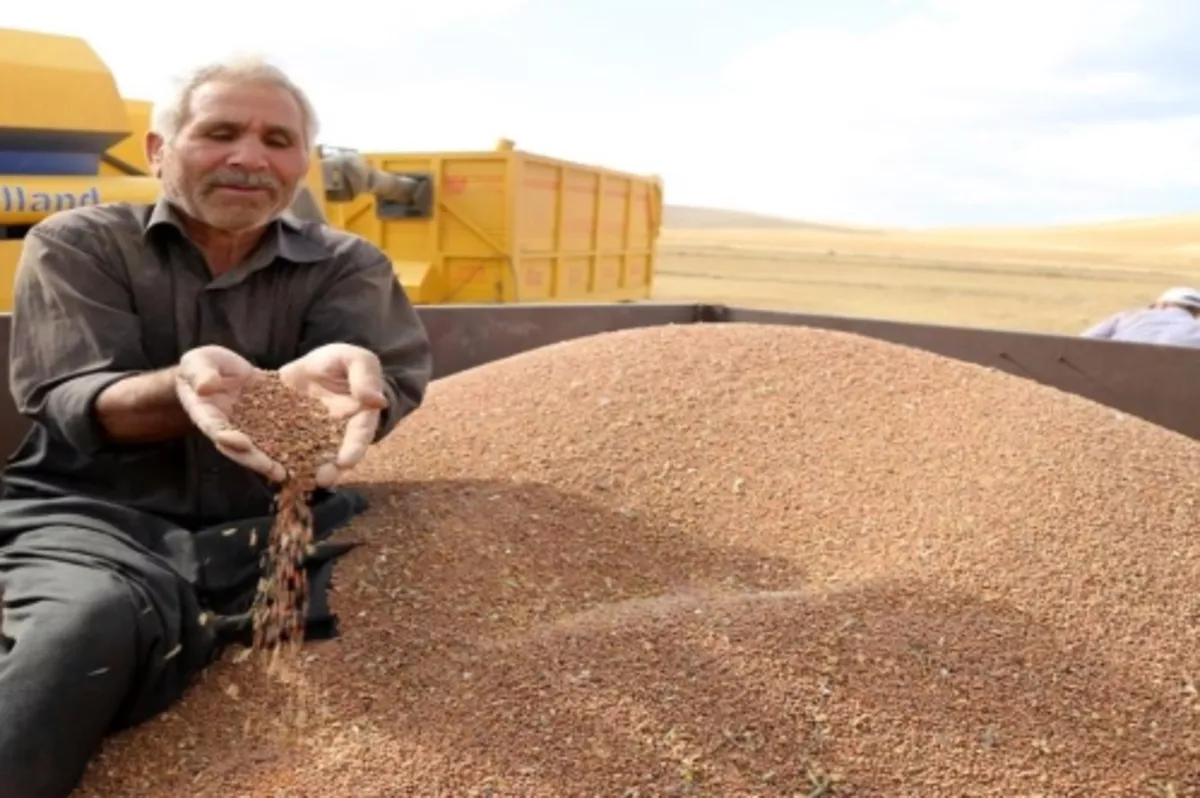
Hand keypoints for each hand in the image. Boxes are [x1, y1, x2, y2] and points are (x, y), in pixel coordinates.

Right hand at [175, 345, 286, 482]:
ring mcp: (249, 426)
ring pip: (261, 446)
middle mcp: (229, 427)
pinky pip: (278, 431)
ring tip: (289, 473)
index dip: (227, 437)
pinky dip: (290, 442)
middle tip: (274, 470)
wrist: (219, 370)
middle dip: (256, 459)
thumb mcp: (196, 363)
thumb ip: (200, 373)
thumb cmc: (201, 366)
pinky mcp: (267, 418)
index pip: (216, 428)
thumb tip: (204, 386)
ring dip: (274, 460)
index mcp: (207, 414)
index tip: (239, 442)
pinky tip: (306, 453)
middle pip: (241, 447)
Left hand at [278, 343, 388, 486]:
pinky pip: (282, 445)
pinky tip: (267, 464)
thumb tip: (376, 400)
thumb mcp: (354, 359)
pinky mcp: (289, 433)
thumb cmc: (341, 362)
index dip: (354, 449)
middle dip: (330, 469)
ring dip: (302, 468)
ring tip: (294, 478)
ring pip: (308, 456)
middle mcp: (336, 433)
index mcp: (358, 416)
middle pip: (335, 454)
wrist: (313, 366)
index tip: (346, 462)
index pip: (360, 435)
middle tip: (322, 479)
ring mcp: (311, 436)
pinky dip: (276, 455)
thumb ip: (364, 376)